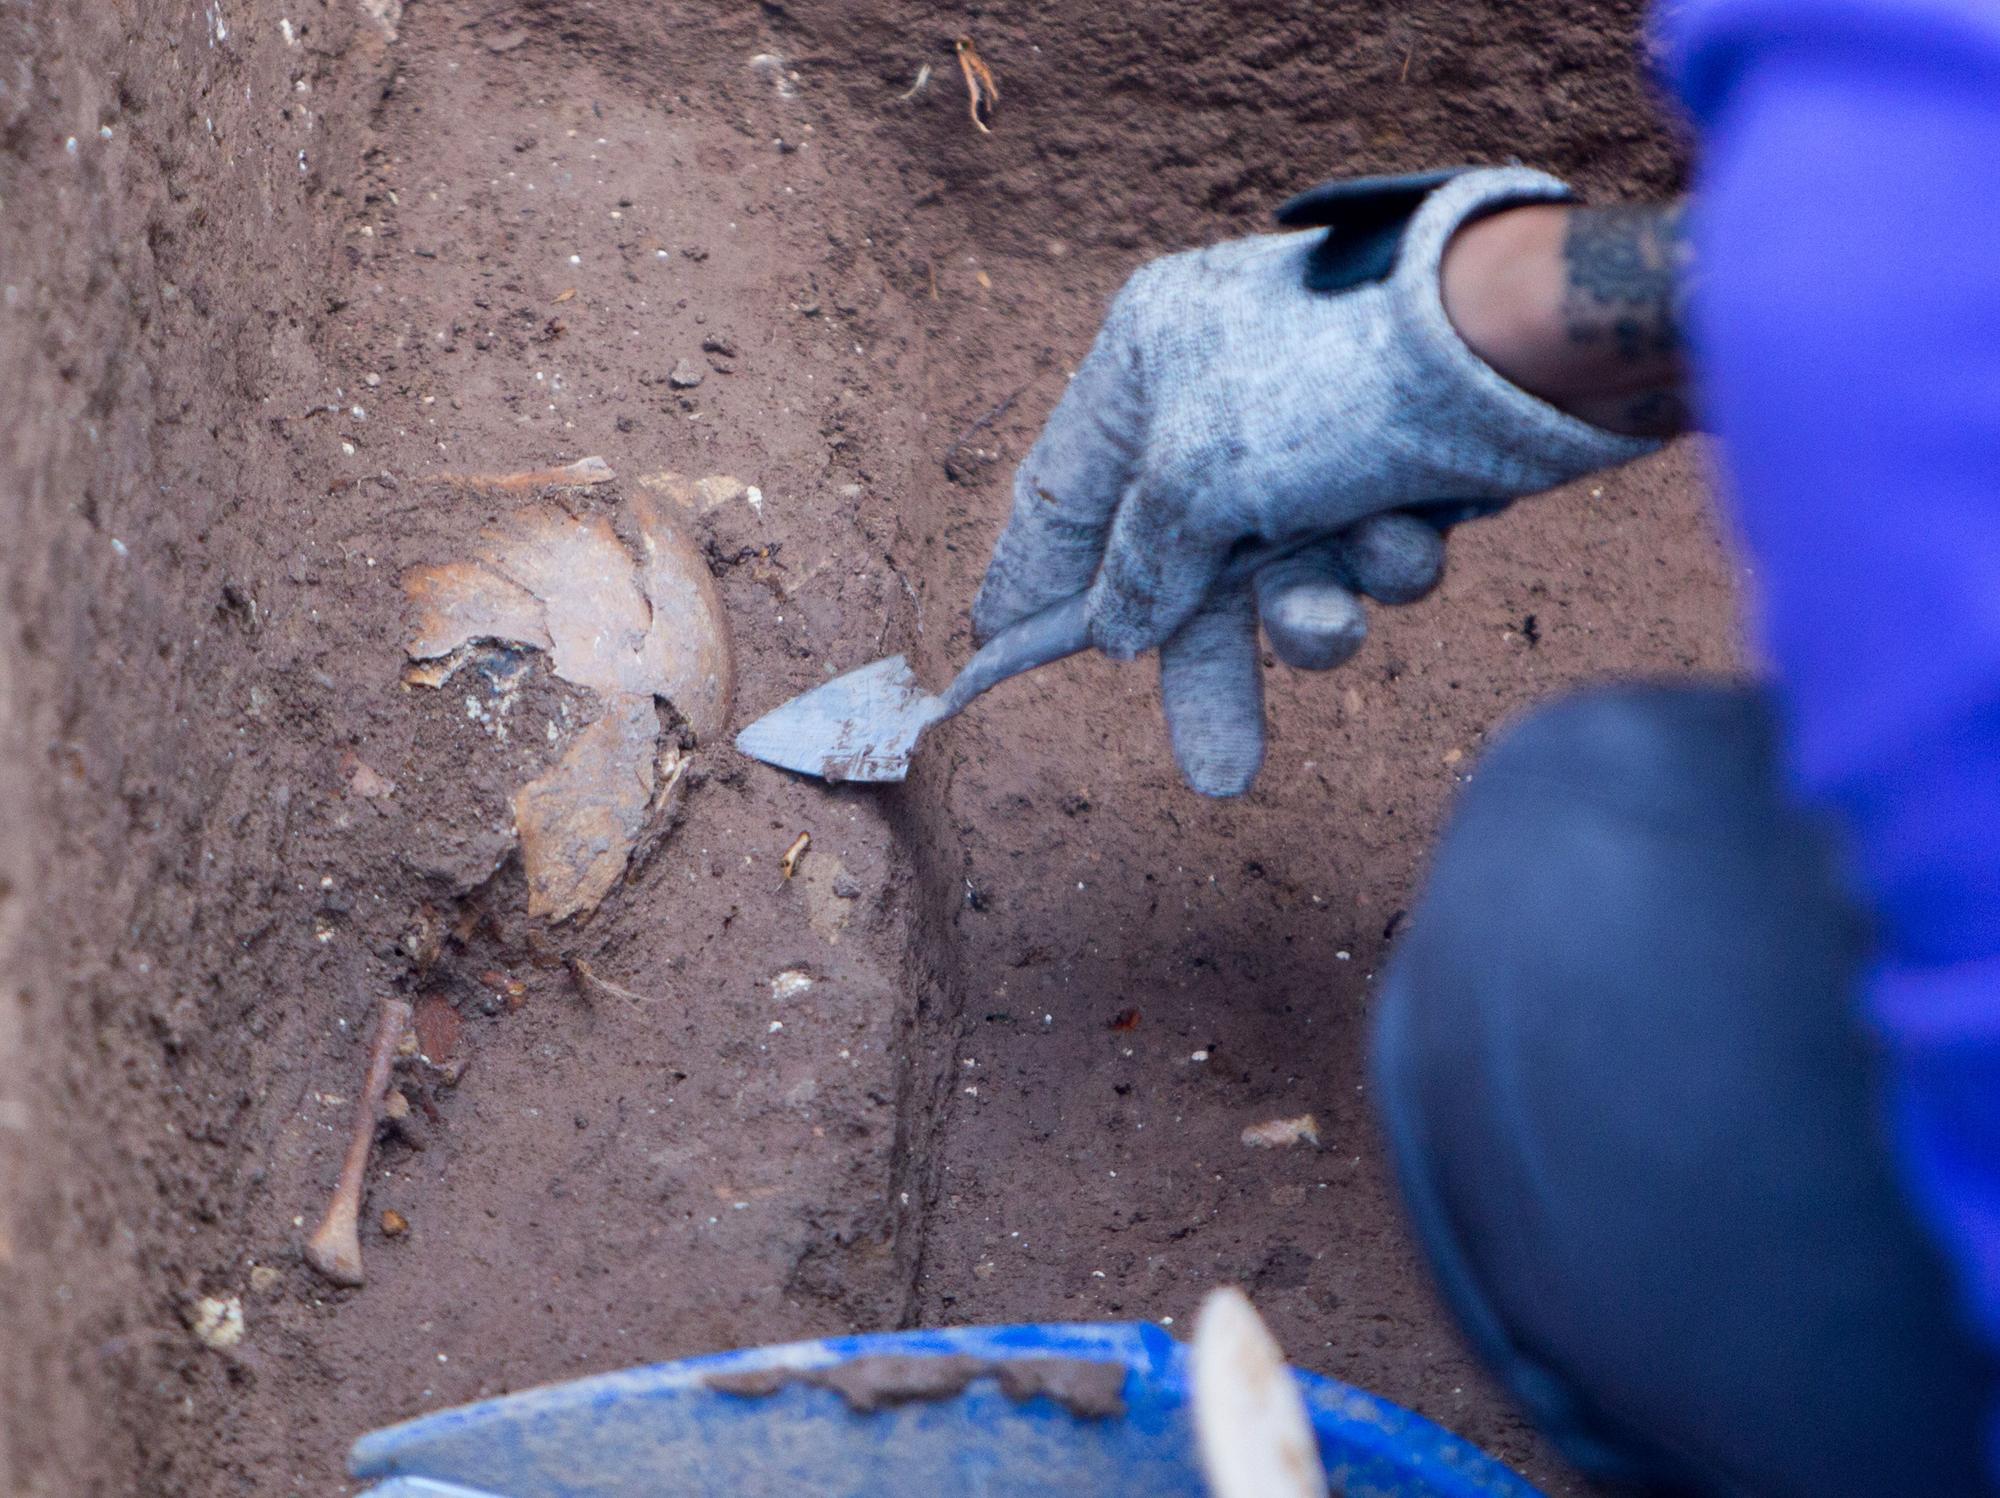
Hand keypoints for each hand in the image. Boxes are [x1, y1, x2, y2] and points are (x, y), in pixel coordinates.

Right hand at [973, 167, 1655, 794]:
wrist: (1533, 341)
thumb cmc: (1337, 383)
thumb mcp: (1200, 479)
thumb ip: (1141, 564)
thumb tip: (1113, 630)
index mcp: (1145, 359)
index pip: (1063, 493)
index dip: (1033, 582)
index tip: (994, 656)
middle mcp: (1219, 395)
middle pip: (1181, 563)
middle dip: (1210, 667)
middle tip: (1219, 774)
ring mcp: (1310, 433)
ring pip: (1282, 573)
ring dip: (1313, 616)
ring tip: (1337, 631)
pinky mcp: (1396, 465)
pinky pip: (1362, 554)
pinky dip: (1383, 563)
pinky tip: (1411, 533)